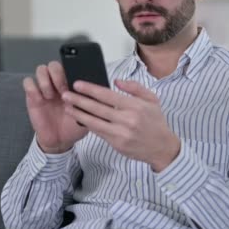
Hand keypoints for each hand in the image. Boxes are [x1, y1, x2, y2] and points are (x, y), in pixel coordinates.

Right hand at [23, 61, 87, 153]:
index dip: (71, 71)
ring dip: (45, 81)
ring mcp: (44, 89)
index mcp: (71, 84)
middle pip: (54, 64)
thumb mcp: (87, 114)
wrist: (60, 141)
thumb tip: (94, 90)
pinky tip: (40, 100)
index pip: (69, 66)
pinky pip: (28, 82)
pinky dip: (33, 88)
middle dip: (58, 75)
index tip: (75, 85)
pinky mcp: (32, 96)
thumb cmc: (74, 126)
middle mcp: (57, 83)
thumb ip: (89, 101)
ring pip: (41, 69)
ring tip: (50, 96)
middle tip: (62, 91)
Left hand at [62, 79, 179, 171]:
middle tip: (66, 94)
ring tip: (67, 107)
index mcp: (135, 106)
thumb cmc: (156, 122)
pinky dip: (88, 125)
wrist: (162, 148)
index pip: (108, 95)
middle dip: (79, 100)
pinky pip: (99, 132)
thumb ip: (134, 88)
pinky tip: (79, 118)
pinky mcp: (117, 144)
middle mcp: (127, 120)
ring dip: (79, 114)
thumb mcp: (151, 99)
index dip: (91, 89)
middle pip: (97, 108)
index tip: (78, 84)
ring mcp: (121, 133)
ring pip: (95, 122)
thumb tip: (116, 81)